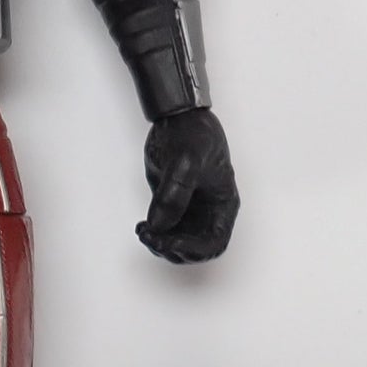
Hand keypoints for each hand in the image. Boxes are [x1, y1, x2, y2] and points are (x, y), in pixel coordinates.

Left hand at [137, 107, 238, 263]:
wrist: (177, 116)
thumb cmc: (192, 134)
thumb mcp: (186, 162)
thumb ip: (174, 195)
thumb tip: (160, 225)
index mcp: (223, 204)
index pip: (213, 243)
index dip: (192, 250)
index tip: (169, 242)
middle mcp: (208, 211)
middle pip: (194, 248)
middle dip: (173, 249)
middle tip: (150, 237)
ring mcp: (190, 208)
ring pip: (178, 241)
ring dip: (160, 244)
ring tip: (144, 232)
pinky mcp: (172, 202)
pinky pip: (165, 228)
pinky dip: (154, 233)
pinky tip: (143, 226)